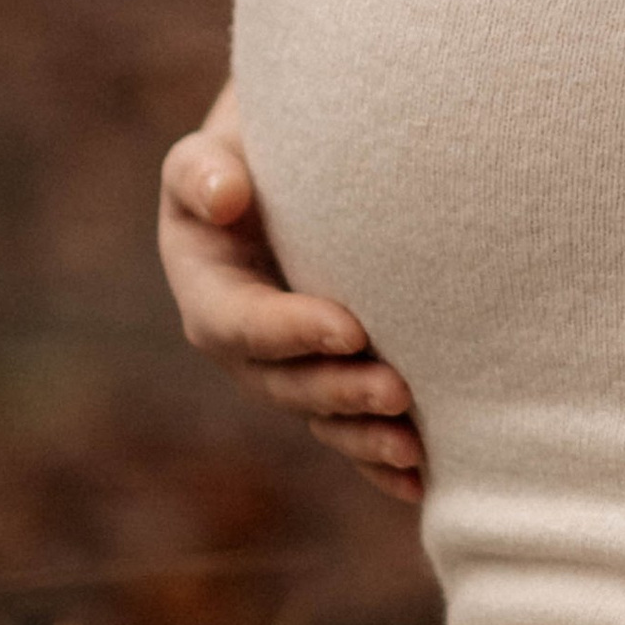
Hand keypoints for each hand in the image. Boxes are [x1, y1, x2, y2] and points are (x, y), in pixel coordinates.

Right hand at [158, 83, 425, 506]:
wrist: (296, 160)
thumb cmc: (256, 146)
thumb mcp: (214, 151)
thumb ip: (203, 171)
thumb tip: (227, 196)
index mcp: (208, 289)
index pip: (240, 323)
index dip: (290, 332)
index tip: (350, 327)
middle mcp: (244, 342)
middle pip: (285, 384)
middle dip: (339, 392)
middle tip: (400, 390)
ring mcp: (288, 366)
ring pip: (321, 416)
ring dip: (365, 436)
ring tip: (417, 448)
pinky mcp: (330, 377)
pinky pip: (350, 429)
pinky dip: (380, 460)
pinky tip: (422, 478)